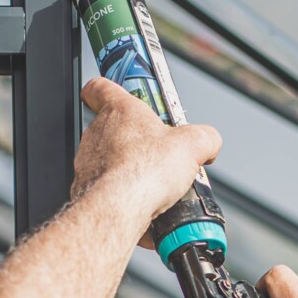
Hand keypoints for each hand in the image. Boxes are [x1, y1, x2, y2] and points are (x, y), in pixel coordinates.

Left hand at [73, 80, 220, 227]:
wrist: (118, 210)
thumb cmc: (144, 172)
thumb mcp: (193, 145)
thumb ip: (206, 137)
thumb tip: (210, 142)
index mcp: (120, 111)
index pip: (100, 87)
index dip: (109, 88)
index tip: (120, 95)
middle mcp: (98, 133)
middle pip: (113, 128)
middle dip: (137, 141)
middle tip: (159, 154)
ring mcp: (88, 162)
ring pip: (109, 161)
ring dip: (130, 171)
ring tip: (155, 186)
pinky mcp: (87, 189)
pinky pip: (108, 190)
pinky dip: (125, 197)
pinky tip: (143, 206)